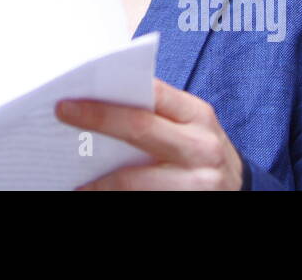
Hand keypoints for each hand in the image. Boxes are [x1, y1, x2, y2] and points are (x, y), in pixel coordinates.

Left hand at [54, 77, 244, 189]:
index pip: (150, 95)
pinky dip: (113, 196)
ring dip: (98, 181)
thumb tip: (98, 103)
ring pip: (134, 180)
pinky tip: (95, 194)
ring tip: (73, 180)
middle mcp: (201, 148)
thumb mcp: (190, 126)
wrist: (240, 192)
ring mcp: (197, 183)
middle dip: (97, 121)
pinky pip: (142, 199)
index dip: (109, 97)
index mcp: (198, 115)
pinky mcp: (189, 206)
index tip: (69, 101)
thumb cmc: (201, 152)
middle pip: (139, 130)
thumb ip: (157, 113)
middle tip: (61, 116)